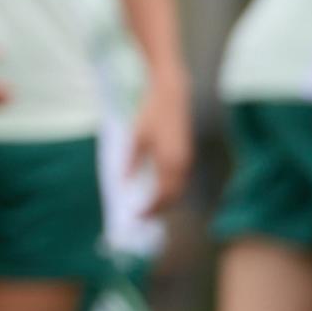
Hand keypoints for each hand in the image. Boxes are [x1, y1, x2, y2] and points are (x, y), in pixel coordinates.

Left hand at [132, 79, 193, 211]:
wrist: (174, 93)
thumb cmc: (153, 113)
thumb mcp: (137, 137)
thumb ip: (131, 162)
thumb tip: (123, 183)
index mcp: (170, 161)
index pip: (163, 195)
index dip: (151, 209)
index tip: (137, 217)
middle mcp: (183, 163)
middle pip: (173, 196)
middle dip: (159, 208)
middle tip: (143, 216)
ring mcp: (188, 158)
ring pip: (179, 188)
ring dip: (166, 200)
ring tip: (149, 206)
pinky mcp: (187, 153)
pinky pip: (181, 178)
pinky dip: (171, 188)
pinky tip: (158, 188)